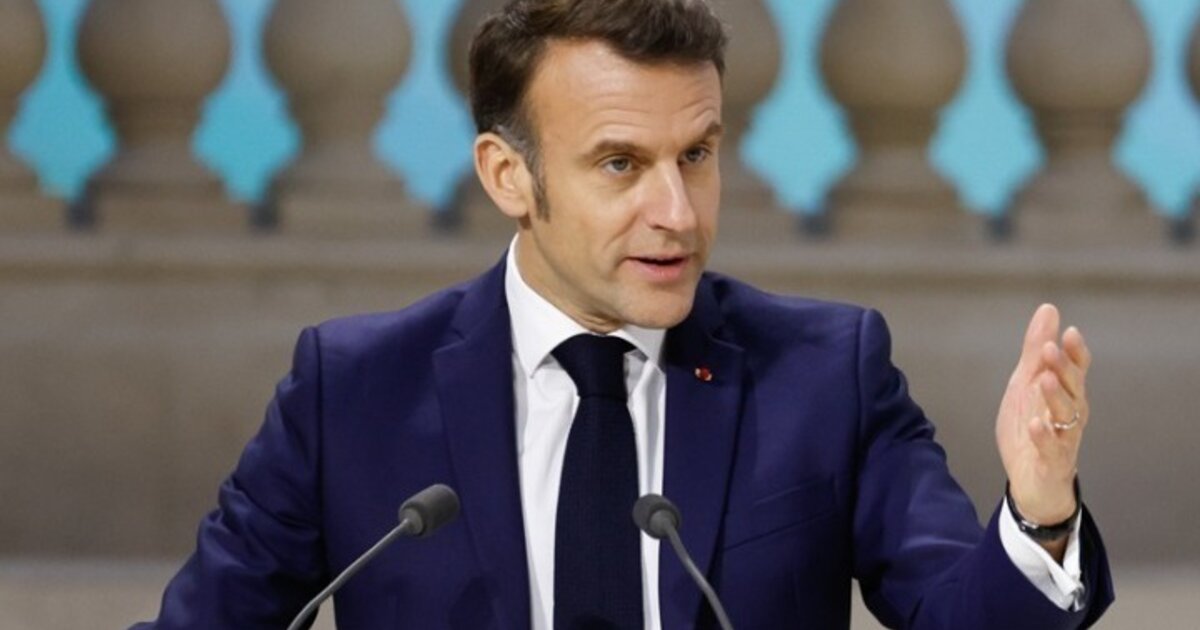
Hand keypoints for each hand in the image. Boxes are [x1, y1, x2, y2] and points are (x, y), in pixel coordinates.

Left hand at [996, 304, 1090, 529]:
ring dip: (1055, 396)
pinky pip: (1051, 448)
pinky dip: (1043, 436)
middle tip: (1049, 349)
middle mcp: (1071, 413)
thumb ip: (1035, 351)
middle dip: (1063, 368)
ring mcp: (1064, 438)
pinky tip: (1034, 425)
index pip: (1076, 368)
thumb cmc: (1030, 427)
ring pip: (1067, 415)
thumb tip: (1048, 310)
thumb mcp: (1026, 384)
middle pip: (1073, 388)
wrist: (1030, 480)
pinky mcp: (1052, 462)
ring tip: (1043, 380)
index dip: (1075, 352)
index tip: (1069, 332)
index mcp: (1065, 392)